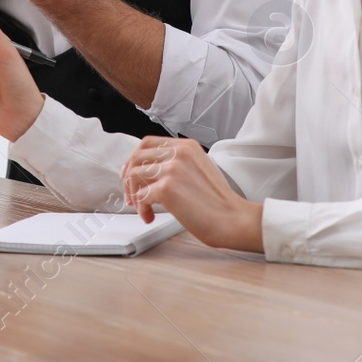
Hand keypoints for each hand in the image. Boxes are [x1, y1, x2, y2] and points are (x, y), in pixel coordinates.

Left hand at [121, 137, 263, 251]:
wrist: (233, 218)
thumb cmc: (219, 201)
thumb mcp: (199, 169)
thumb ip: (178, 164)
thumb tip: (152, 173)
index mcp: (187, 146)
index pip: (148, 143)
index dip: (135, 159)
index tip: (131, 173)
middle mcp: (179, 153)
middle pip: (137, 156)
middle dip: (128, 177)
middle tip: (131, 194)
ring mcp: (172, 169)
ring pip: (135, 175)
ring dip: (134, 195)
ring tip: (144, 209)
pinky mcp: (167, 188)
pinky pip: (141, 195)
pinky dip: (142, 208)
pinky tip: (151, 216)